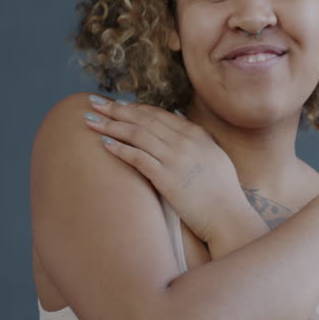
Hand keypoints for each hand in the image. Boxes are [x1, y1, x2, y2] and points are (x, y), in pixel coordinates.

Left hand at [84, 94, 247, 243]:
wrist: (229, 217)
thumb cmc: (222, 193)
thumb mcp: (214, 156)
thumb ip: (197, 139)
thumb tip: (179, 123)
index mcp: (196, 134)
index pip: (157, 114)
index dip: (133, 107)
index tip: (115, 104)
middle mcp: (184, 141)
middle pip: (142, 119)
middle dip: (115, 109)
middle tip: (93, 102)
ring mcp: (175, 158)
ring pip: (136, 134)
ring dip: (110, 125)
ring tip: (89, 120)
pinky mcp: (166, 178)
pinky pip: (137, 157)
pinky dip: (119, 148)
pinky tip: (104, 143)